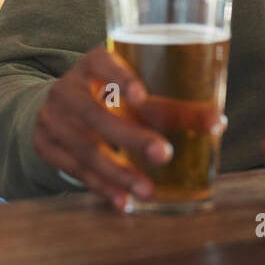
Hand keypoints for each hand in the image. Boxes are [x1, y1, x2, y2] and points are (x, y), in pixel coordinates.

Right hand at [31, 48, 223, 210]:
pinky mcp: (48, 148)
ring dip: (120, 173)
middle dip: (131, 138)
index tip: (141, 97)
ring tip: (149, 190)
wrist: (55, 107)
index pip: (101, 62)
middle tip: (164, 153)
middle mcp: (67, 90)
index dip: (120, 78)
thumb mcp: (127, 88)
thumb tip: (217, 122)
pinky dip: (104, 188)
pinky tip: (125, 202)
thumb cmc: (107, 94)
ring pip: (87, 150)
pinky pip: (78, 172)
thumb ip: (165, 102)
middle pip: (96, 115)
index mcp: (90, 65)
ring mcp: (53, 121)